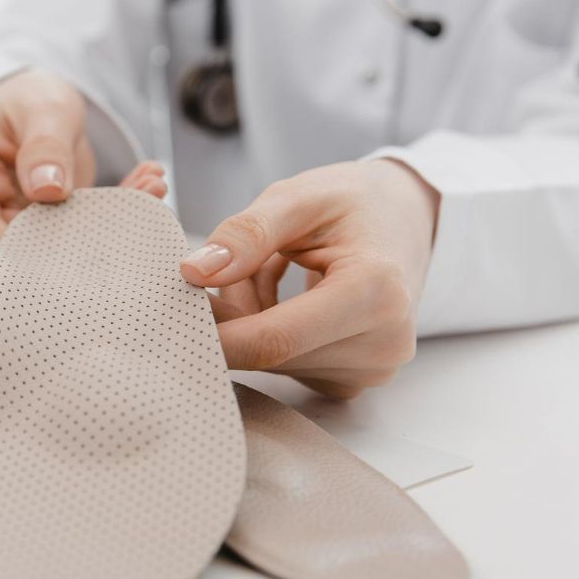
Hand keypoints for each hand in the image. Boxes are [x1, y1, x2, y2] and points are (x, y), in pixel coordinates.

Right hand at [0, 68, 166, 258]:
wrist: (35, 106)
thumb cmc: (28, 99)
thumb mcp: (43, 107)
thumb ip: (45, 145)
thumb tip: (48, 191)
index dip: (23, 245)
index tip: (81, 230)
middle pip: (15, 247)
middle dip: (79, 232)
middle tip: (146, 193)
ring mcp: (1, 222)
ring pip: (49, 247)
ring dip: (103, 224)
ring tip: (153, 185)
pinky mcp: (32, 231)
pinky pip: (68, 238)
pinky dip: (109, 217)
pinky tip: (145, 190)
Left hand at [179, 160, 438, 397]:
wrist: (408, 218)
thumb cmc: (356, 202)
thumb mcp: (300, 197)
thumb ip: (247, 234)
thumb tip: (194, 273)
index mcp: (376, 293)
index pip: (275, 340)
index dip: (217, 335)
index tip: (169, 319)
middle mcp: (382, 344)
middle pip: (270, 353)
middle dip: (230, 317)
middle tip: (218, 267)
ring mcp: (370, 370)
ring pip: (272, 362)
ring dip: (248, 320)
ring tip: (265, 268)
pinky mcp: (352, 380)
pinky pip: (286, 365)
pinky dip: (267, 332)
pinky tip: (278, 294)